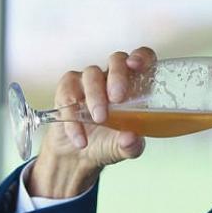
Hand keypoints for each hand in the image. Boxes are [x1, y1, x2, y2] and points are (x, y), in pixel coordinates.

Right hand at [28, 47, 156, 197]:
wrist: (80, 155)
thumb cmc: (110, 142)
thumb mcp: (126, 149)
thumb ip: (131, 145)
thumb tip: (131, 138)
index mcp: (136, 85)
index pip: (143, 58)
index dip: (141, 56)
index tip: (136, 66)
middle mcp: (113, 77)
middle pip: (116, 60)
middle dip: (117, 76)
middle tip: (117, 98)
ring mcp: (89, 81)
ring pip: (91, 74)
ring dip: (95, 97)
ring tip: (99, 120)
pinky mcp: (68, 90)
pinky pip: (68, 93)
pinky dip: (74, 117)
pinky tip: (81, 137)